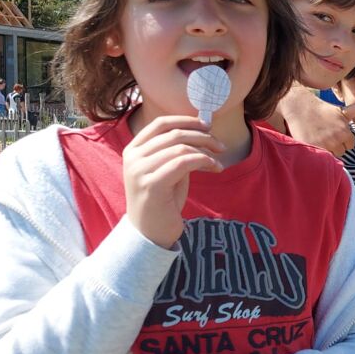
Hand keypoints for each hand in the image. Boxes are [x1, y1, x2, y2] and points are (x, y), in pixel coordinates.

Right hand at [123, 116, 223, 248]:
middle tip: (221, 146)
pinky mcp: (151, 184)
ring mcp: (139, 171)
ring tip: (219, 162)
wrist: (150, 233)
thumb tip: (204, 130)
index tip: (208, 125)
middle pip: (174, 134)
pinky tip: (215, 167)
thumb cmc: (163, 200)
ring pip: (180, 147)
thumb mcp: (170, 169)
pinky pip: (183, 162)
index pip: (161, 123)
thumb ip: (178, 151)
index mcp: (134, 149)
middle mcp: (133, 158)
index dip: (186, 120)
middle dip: (202, 137)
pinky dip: (203, 161)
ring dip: (205, 151)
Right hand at [279, 86, 354, 155]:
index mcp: (345, 132)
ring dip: (326, 149)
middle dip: (335, 145)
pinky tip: (313, 141)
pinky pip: (320, 157)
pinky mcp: (312, 148)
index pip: (349, 146)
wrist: (301, 107)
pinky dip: (317, 151)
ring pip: (330, 155)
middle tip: (326, 134)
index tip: (335, 132)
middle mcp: (336, 139)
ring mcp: (324, 145)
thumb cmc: (324, 109)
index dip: (342, 140)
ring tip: (319, 137)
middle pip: (340, 152)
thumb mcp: (343, 111)